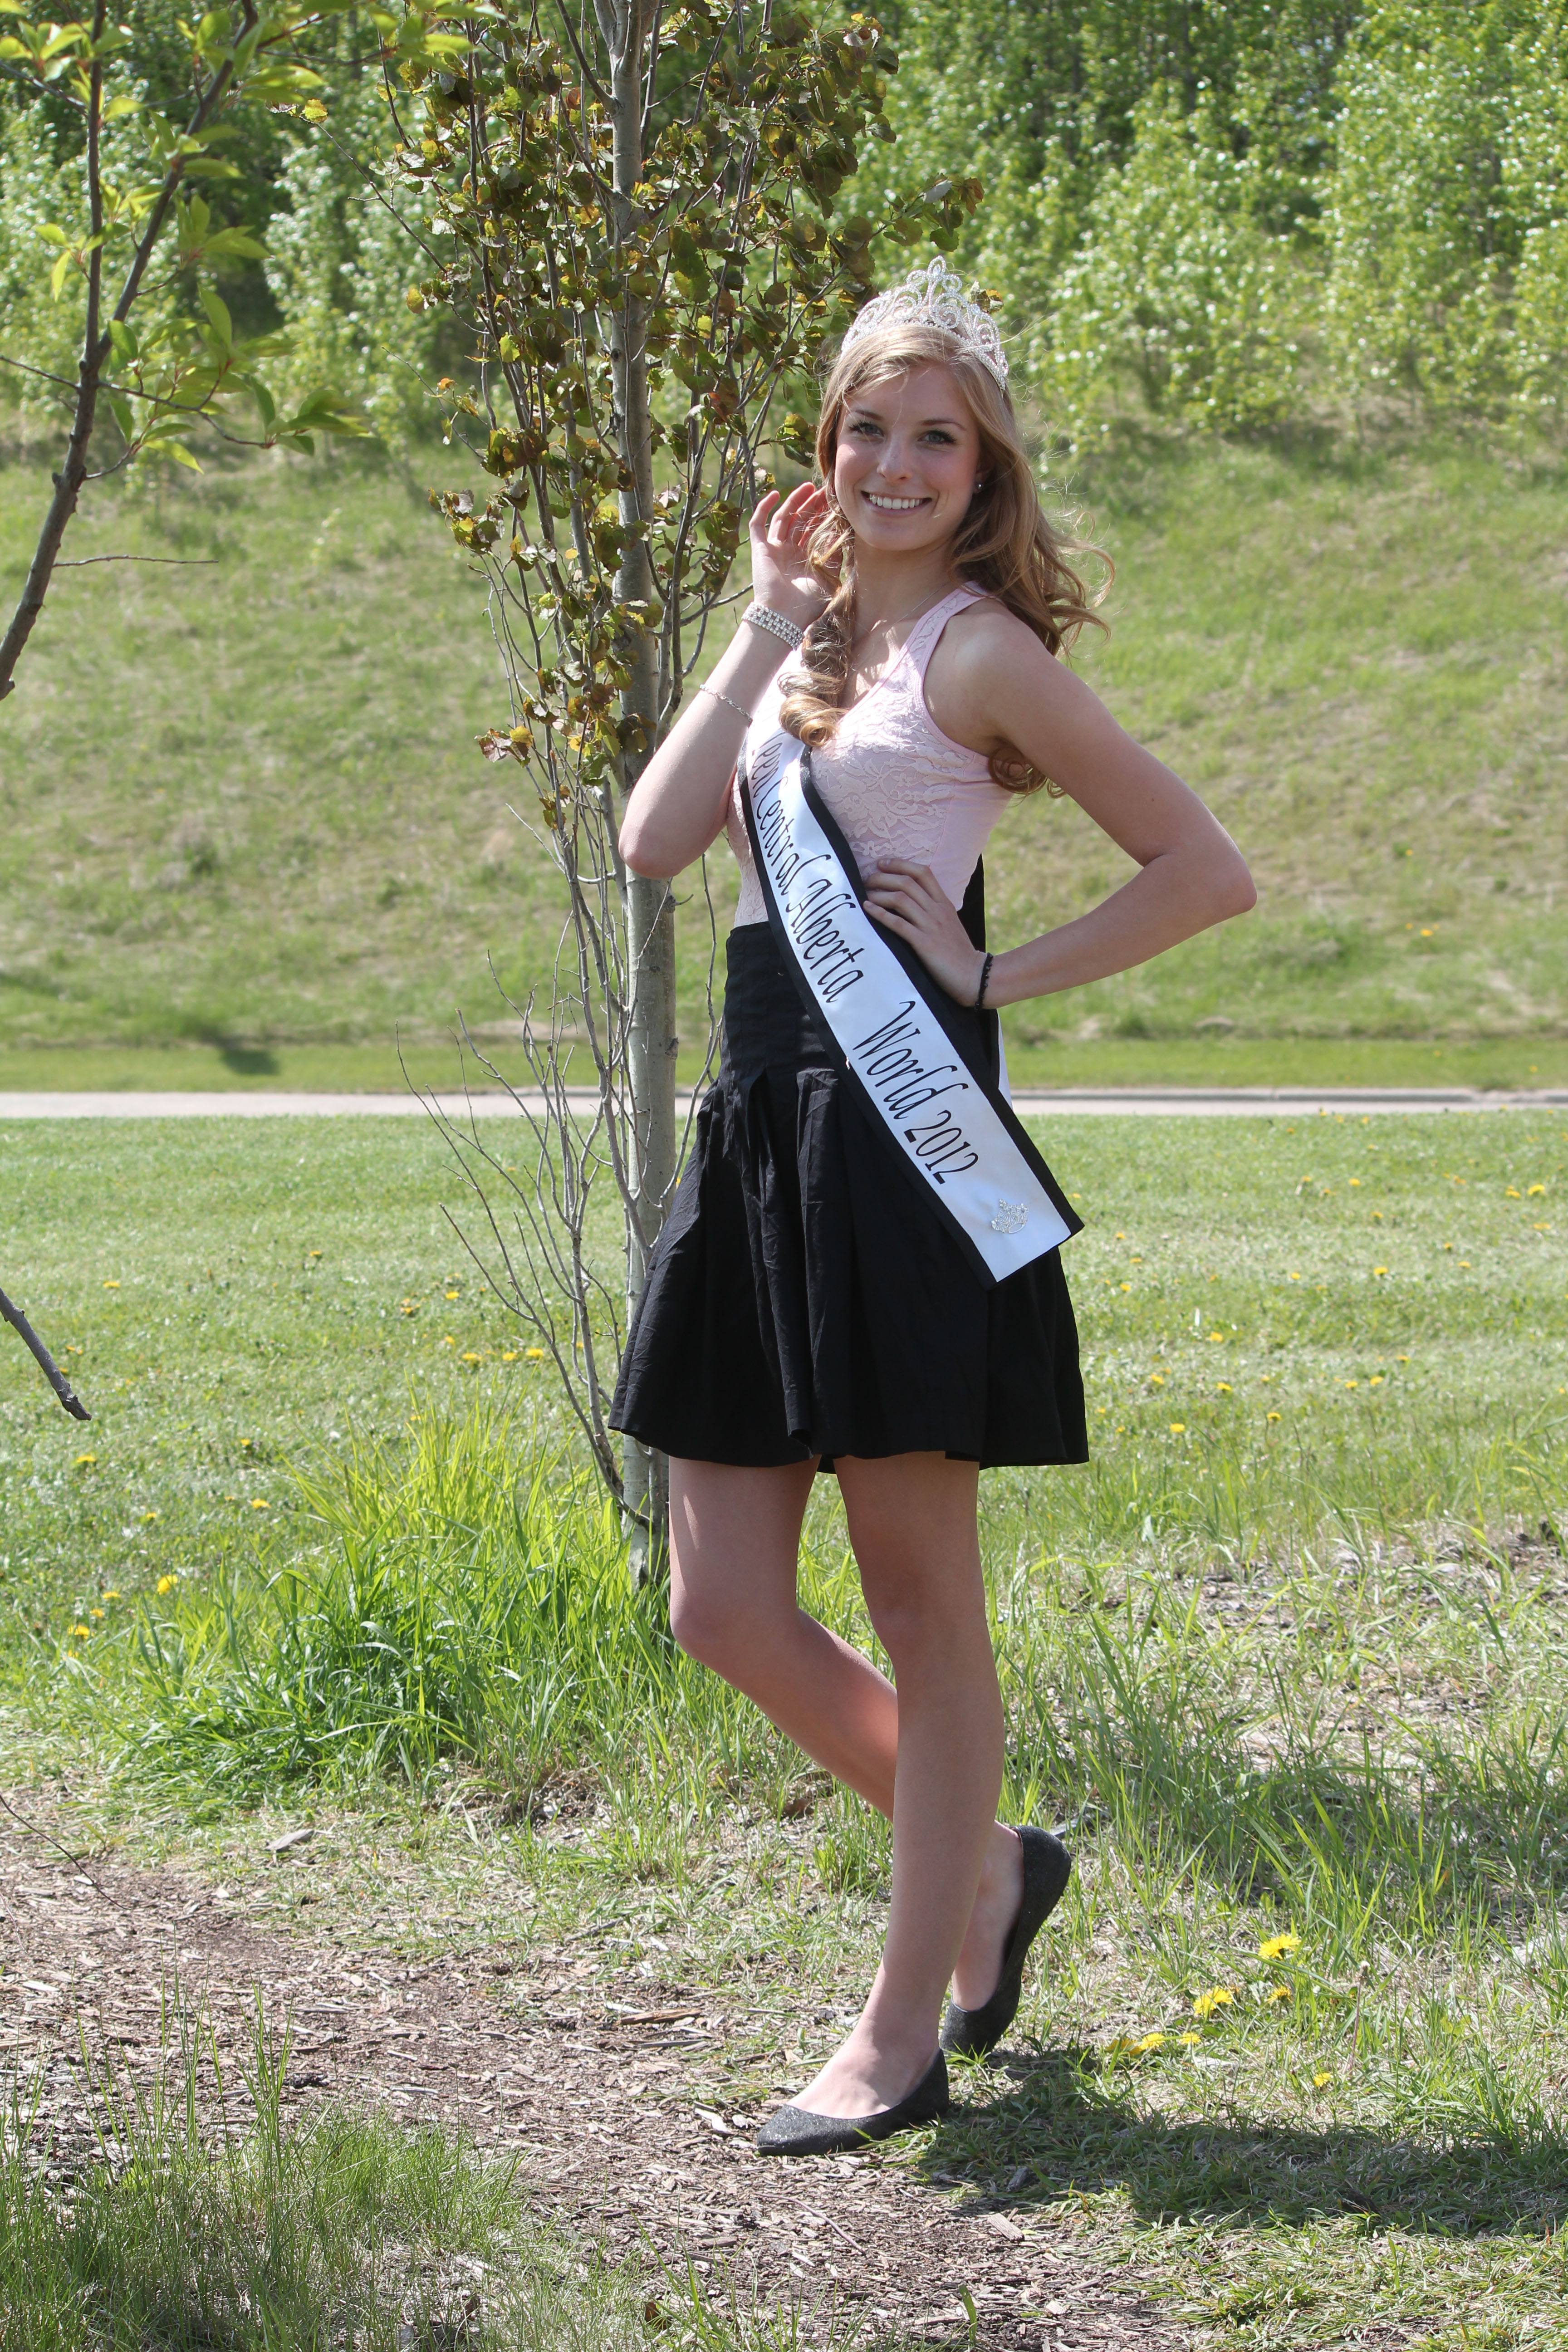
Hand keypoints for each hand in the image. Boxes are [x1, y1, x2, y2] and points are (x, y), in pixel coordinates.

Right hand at [748, 483, 832, 631]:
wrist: (783, 616)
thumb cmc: (807, 604)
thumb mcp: (828, 578)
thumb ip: (835, 558)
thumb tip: (843, 534)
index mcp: (805, 560)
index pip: (814, 531)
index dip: (823, 516)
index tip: (835, 502)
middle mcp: (789, 553)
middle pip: (800, 521)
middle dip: (812, 505)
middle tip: (824, 491)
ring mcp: (774, 549)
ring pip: (783, 518)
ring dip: (794, 501)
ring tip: (808, 487)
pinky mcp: (760, 549)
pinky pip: (758, 523)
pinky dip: (764, 508)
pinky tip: (775, 494)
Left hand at [864, 860, 988, 1004]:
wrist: (974, 975)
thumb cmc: (958, 953)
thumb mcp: (949, 924)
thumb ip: (934, 910)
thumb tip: (911, 902)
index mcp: (944, 903)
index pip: (923, 873)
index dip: (900, 864)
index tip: (882, 863)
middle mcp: (937, 910)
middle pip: (907, 882)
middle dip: (883, 877)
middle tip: (866, 879)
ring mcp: (931, 926)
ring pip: (901, 899)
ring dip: (879, 893)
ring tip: (864, 893)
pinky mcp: (924, 943)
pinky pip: (898, 924)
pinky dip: (880, 914)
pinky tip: (867, 909)